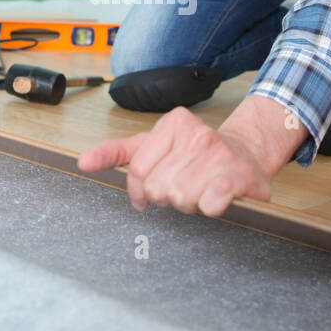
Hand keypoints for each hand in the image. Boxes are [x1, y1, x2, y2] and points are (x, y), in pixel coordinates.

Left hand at [76, 104, 272, 216]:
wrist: (247, 152)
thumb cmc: (196, 153)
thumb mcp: (153, 145)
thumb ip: (117, 152)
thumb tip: (83, 162)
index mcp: (173, 123)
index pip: (139, 171)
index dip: (142, 191)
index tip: (150, 193)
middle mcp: (197, 134)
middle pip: (159, 188)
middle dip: (168, 196)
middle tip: (183, 186)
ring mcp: (219, 153)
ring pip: (181, 198)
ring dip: (190, 203)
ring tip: (200, 190)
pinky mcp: (239, 175)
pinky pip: (210, 203)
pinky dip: (210, 207)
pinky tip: (216, 197)